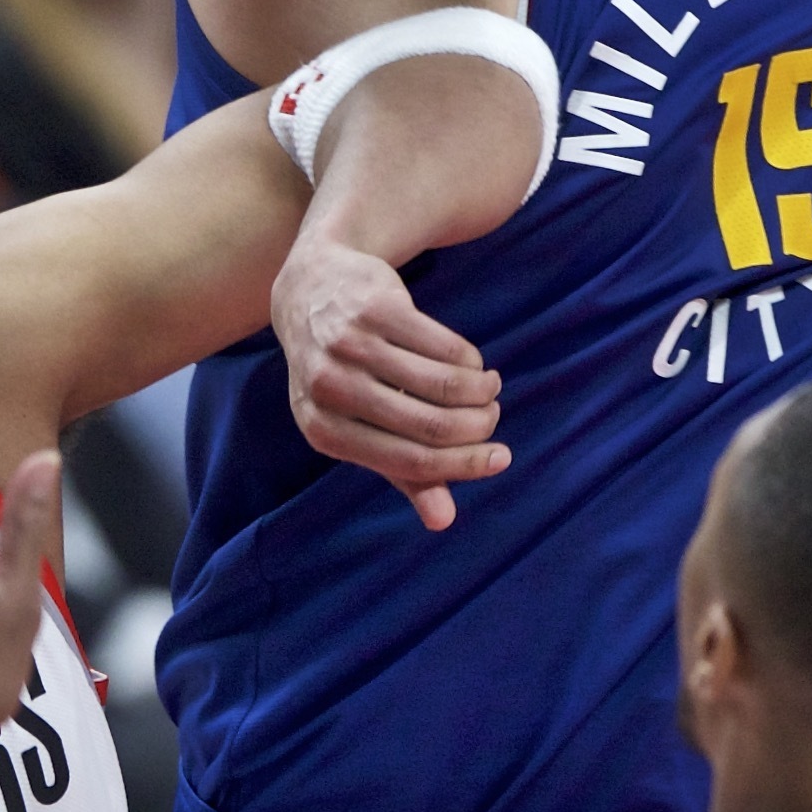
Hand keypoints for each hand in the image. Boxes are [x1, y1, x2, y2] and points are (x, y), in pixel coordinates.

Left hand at [273, 233, 509, 530]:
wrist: (310, 290)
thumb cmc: (342, 374)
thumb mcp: (357, 425)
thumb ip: (402, 473)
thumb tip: (444, 521)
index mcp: (323, 432)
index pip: (409, 462)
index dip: (464, 465)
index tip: (501, 458)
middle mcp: (331, 390)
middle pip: (431, 425)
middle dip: (479, 427)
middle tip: (492, 418)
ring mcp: (352, 346)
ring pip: (443, 384)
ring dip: (481, 392)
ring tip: (489, 390)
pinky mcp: (377, 309)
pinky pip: (445, 345)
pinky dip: (471, 360)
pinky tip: (474, 364)